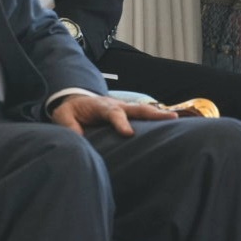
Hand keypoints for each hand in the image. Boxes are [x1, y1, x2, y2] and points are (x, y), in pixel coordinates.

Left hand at [50, 93, 177, 136]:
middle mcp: (115, 105)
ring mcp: (123, 108)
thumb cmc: (70, 110)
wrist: (74, 99)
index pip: (113, 114)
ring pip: (143, 110)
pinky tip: (170, 125)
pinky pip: (142, 115)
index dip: (121, 123)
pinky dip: (156, 118)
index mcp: (100, 106)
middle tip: (170, 117)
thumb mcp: (63, 117)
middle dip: (153, 113)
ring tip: (177, 119)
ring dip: (159, 114)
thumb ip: (70, 127)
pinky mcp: (126, 114)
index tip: (128, 133)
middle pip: (136, 108)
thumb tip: (78, 140)